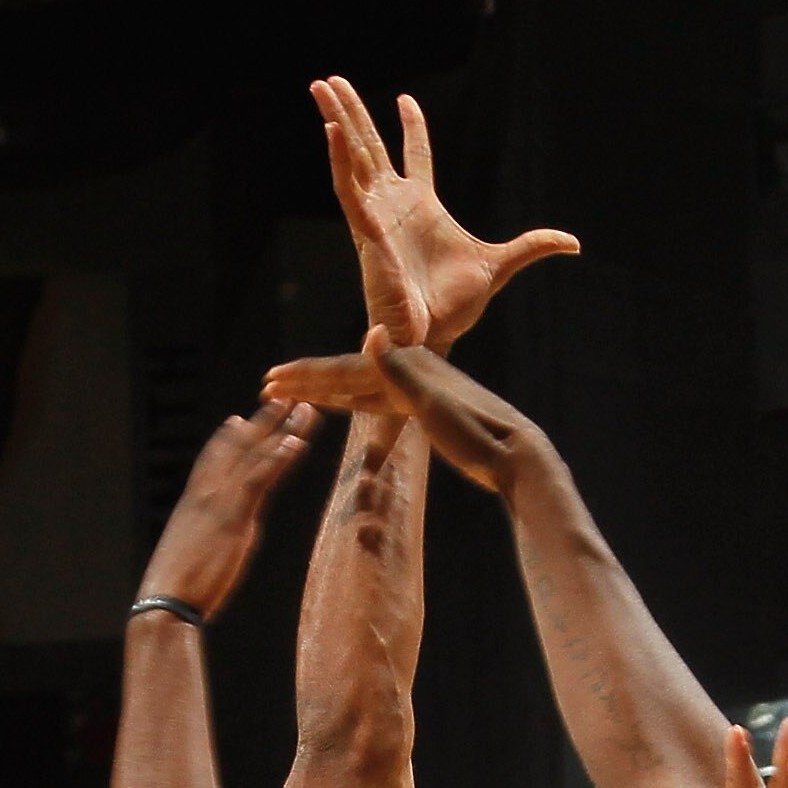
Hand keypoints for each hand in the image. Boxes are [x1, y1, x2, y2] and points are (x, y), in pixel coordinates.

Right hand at [136, 402, 315, 620]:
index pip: (212, 461)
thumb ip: (202, 543)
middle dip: (261, 422)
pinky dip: (278, 458)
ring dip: (281, 429)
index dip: (228, 439)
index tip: (240, 419)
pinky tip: (296, 442)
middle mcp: (205, 494)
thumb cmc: (175, 593)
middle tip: (282, 398)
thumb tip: (210, 547)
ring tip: (303, 408)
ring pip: (254, 456)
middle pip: (237, 448)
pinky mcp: (233, 518)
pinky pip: (259, 480)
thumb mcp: (188, 558)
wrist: (165, 603)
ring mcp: (219, 502)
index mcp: (193, 504)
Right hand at [259, 339, 552, 500]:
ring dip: (327, 392)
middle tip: (268, 386)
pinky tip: (346, 405)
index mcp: (408, 369)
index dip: (307, 376)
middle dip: (308, 381)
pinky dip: (356, 405)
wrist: (519, 456)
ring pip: (361, 390)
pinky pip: (380, 404)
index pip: (345, 369)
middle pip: (348, 375)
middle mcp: (412, 374)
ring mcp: (420, 392)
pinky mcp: (429, 411)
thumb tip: (373, 331)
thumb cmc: (480, 433)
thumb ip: (399, 368)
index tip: (272, 379)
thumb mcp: (436, 402)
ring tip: (297, 394)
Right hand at [311, 77, 578, 349]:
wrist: (432, 336)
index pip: (415, 157)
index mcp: (422, 207)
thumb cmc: (455, 308)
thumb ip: (532, 246)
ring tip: (320, 84)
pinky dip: (339, 159)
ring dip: (338, 119)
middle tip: (332, 79)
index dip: (413, 129)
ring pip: (353, 156)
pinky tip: (332, 128)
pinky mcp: (366, 230)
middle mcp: (393, 205)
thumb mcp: (500, 266)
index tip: (406, 100)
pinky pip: (348, 189)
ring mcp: (376, 214)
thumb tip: (573, 243)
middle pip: (371, 146)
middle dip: (354, 111)